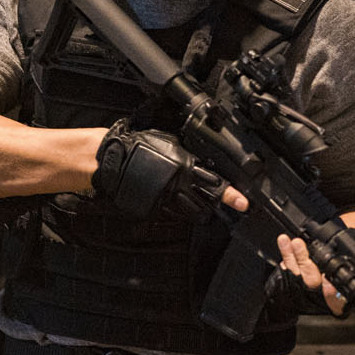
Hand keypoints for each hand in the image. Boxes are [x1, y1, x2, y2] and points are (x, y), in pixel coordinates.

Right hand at [92, 124, 246, 219]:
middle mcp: (179, 185)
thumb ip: (188, 153)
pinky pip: (172, 212)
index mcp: (185, 166)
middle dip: (216, 204)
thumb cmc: (138, 145)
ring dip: (198, 208)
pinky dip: (176, 208)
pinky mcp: (154, 208)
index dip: (230, 195)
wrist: (112, 159)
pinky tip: (171, 199)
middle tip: (223, 203)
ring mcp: (166, 199)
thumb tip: (201, 158)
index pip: (215, 184)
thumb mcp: (169, 142)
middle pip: (207, 203)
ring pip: (192, 212)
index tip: (243, 203)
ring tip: (197, 202)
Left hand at [276, 231, 354, 316]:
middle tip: (301, 246)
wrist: (336, 257)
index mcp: (342, 298)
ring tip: (292, 241)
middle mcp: (322, 296)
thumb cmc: (353, 261)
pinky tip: (284, 244)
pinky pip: (286, 269)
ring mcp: (305, 288)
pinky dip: (285, 255)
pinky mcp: (292, 279)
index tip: (328, 283)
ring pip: (297, 274)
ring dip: (293, 256)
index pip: (337, 302)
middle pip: (312, 282)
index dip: (331, 295)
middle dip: (306, 265)